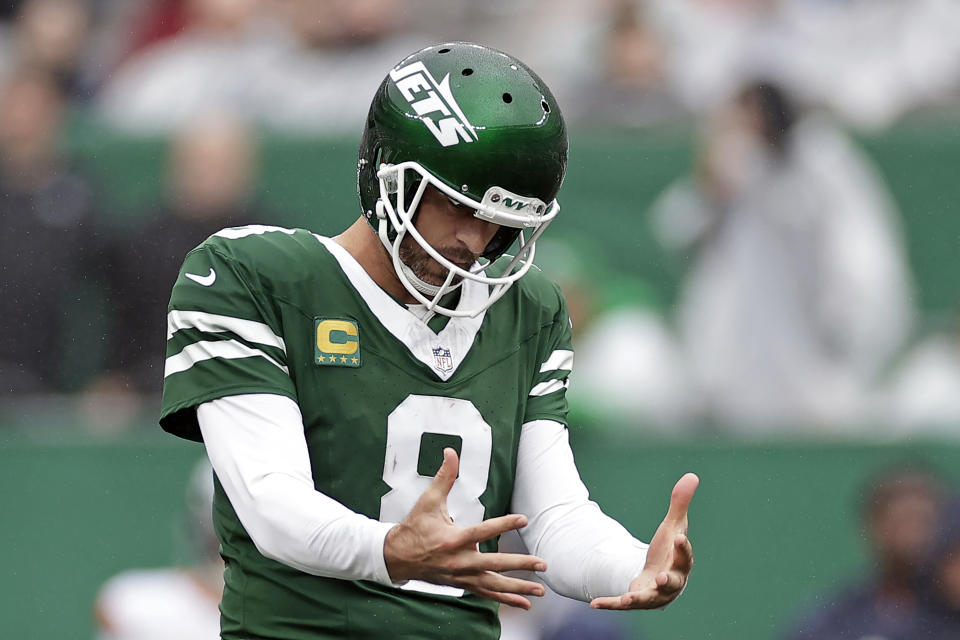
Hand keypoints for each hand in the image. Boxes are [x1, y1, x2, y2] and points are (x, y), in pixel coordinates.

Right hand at [383, 448, 547, 608]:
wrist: (397, 557)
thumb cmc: (414, 528)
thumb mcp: (428, 501)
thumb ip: (444, 477)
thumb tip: (450, 453)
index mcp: (453, 539)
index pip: (483, 531)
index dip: (504, 524)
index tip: (523, 519)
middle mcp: (459, 561)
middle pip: (495, 565)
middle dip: (520, 565)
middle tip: (541, 563)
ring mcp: (461, 576)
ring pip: (493, 585)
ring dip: (518, 589)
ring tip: (539, 591)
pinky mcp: (461, 584)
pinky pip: (486, 594)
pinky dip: (505, 599)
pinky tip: (522, 603)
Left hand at [590, 472, 698, 609]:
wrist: (659, 577)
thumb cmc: (669, 551)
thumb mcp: (673, 526)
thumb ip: (679, 504)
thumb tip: (692, 475)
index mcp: (681, 564)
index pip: (685, 556)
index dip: (682, 548)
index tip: (678, 538)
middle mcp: (670, 583)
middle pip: (672, 582)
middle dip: (669, 580)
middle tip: (663, 576)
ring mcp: (653, 595)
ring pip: (648, 598)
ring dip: (639, 597)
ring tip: (629, 597)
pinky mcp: (635, 600)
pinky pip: (622, 604)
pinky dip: (609, 604)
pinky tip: (594, 604)